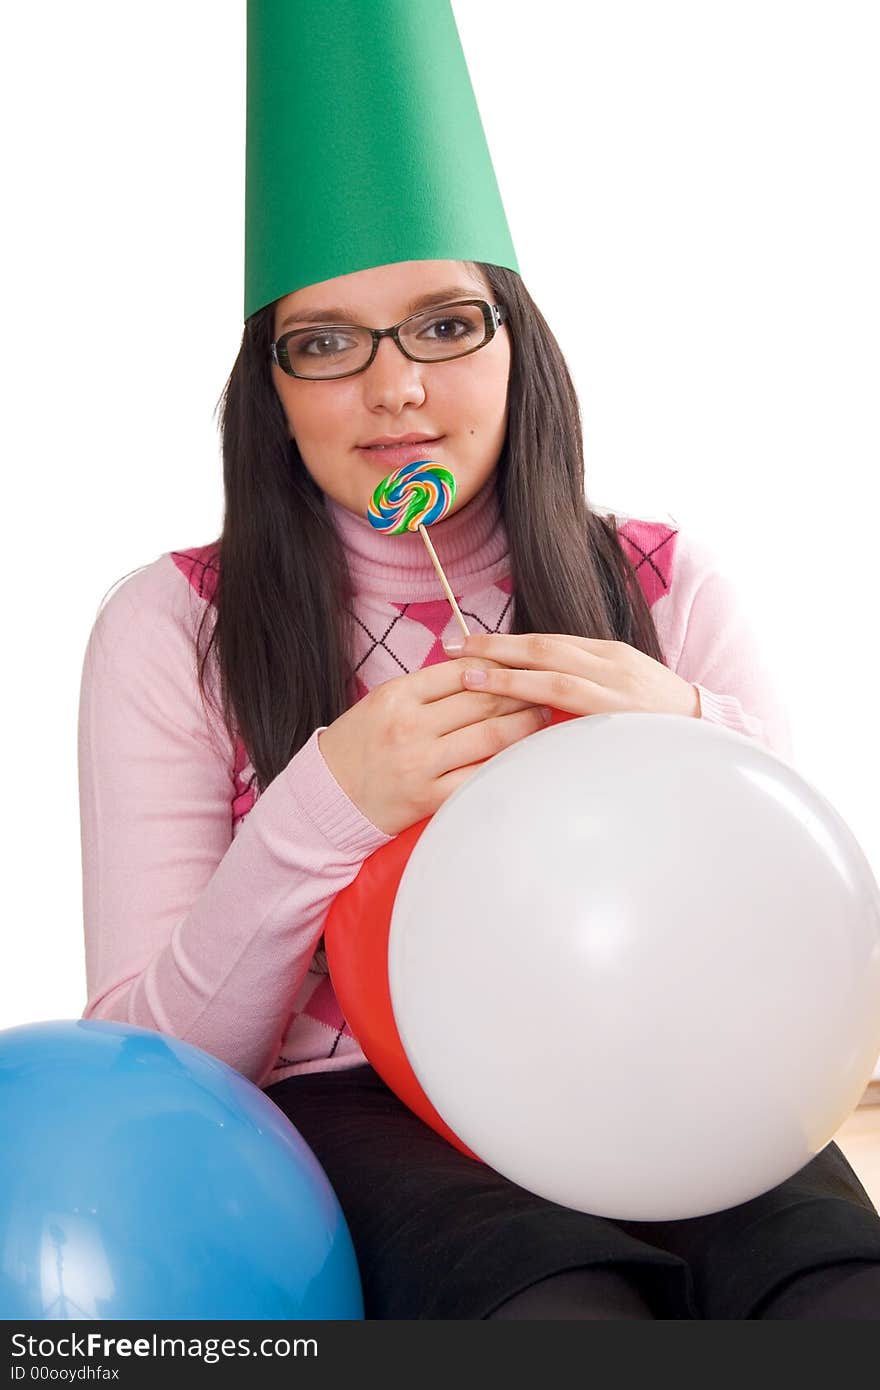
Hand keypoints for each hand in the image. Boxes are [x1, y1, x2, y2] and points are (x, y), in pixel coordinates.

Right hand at [317, 659, 551, 836]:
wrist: (327, 798)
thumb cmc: (360, 745)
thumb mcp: (383, 702)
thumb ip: (428, 687)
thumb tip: (483, 669)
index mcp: (397, 695)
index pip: (463, 669)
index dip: (500, 665)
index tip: (522, 665)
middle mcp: (410, 726)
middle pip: (484, 698)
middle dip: (523, 690)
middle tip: (546, 687)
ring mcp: (421, 764)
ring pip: (492, 735)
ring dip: (526, 723)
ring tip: (543, 715)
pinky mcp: (430, 798)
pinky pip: (482, 776)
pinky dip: (509, 763)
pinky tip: (527, 755)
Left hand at [442, 632, 700, 719]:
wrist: (715, 736)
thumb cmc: (661, 722)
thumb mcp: (624, 692)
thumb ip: (585, 686)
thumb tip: (536, 693)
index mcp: (609, 654)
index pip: (548, 642)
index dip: (506, 642)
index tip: (468, 644)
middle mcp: (612, 663)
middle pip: (543, 646)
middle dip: (495, 646)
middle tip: (452, 647)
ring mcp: (618, 688)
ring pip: (552, 672)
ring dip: (506, 673)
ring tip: (467, 675)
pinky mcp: (621, 714)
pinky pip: (572, 704)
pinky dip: (538, 700)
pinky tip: (508, 707)